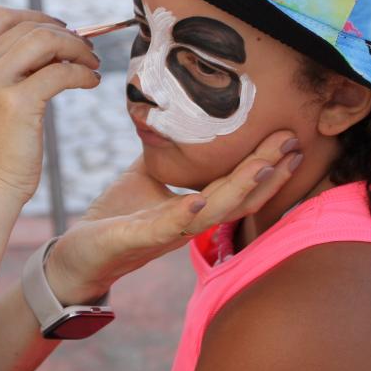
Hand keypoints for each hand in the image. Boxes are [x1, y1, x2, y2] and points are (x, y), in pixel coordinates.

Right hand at [0, 8, 100, 207]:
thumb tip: (51, 45)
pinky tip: (91, 83)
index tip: (61, 31)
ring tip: (91, 65)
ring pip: (45, 41)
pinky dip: (83, 74)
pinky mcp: (16, 102)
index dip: (37, 17)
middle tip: (86, 51)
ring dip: (77, 49)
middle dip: (65, 34)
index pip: (2, 18)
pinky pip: (61, 72)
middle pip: (28, 27)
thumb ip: (5, 72)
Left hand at [44, 130, 300, 304]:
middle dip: (266, 172)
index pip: (235, 185)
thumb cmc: (115, 217)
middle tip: (293, 143)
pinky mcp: (135, 240)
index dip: (264, 164)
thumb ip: (167, 152)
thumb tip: (178, 116)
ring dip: (238, 190)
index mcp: (190, 208)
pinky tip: (198, 201)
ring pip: (210, 213)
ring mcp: (163, 233)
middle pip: (236, 198)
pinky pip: (164, 229)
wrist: (78, 255)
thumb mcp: (145, 176)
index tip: (289, 138)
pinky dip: (183, 216)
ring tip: (263, 165)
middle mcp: (186, 223)